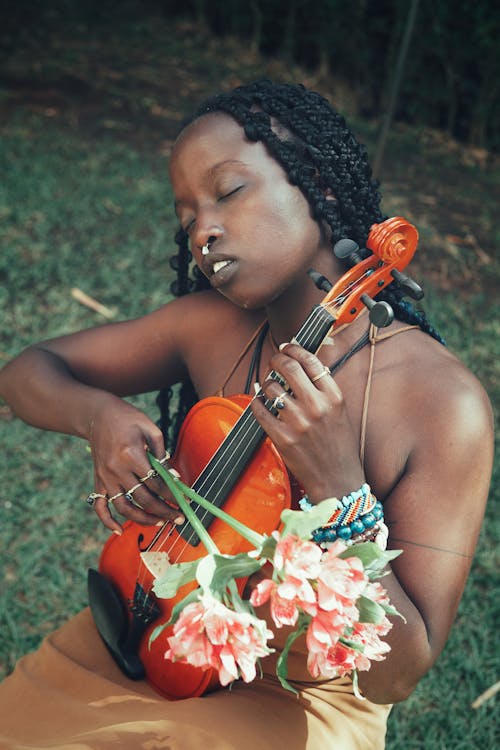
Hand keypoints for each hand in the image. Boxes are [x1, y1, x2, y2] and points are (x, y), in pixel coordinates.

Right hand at [86, 395, 184, 532]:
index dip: (172, 494)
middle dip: (164, 511)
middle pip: (143, 499)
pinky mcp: (98, 480)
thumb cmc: (127, 418)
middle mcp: (116, 469)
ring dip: (142, 519)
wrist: (97, 414)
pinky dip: (107, 521)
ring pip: (124, 507)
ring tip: (159, 522)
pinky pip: (100, 506)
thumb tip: (175, 478)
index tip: (185, 500)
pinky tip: (119, 530)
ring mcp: (105, 477)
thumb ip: (162, 454)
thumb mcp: (150, 428)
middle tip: (178, 518)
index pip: (156, 483)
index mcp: (131, 455)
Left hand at [251, 343, 364, 502]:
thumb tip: (304, 363)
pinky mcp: (282, 438)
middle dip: (276, 359)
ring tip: (269, 386)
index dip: (294, 349)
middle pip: (288, 368)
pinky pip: (260, 410)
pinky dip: (257, 402)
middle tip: (274, 361)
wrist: (338, 481)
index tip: (287, 347)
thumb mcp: (341, 411)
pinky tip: (260, 402)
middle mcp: (317, 407)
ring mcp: (298, 423)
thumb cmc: (339, 446)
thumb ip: (324, 388)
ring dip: (266, 383)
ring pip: (271, 388)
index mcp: (334, 397)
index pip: (310, 361)